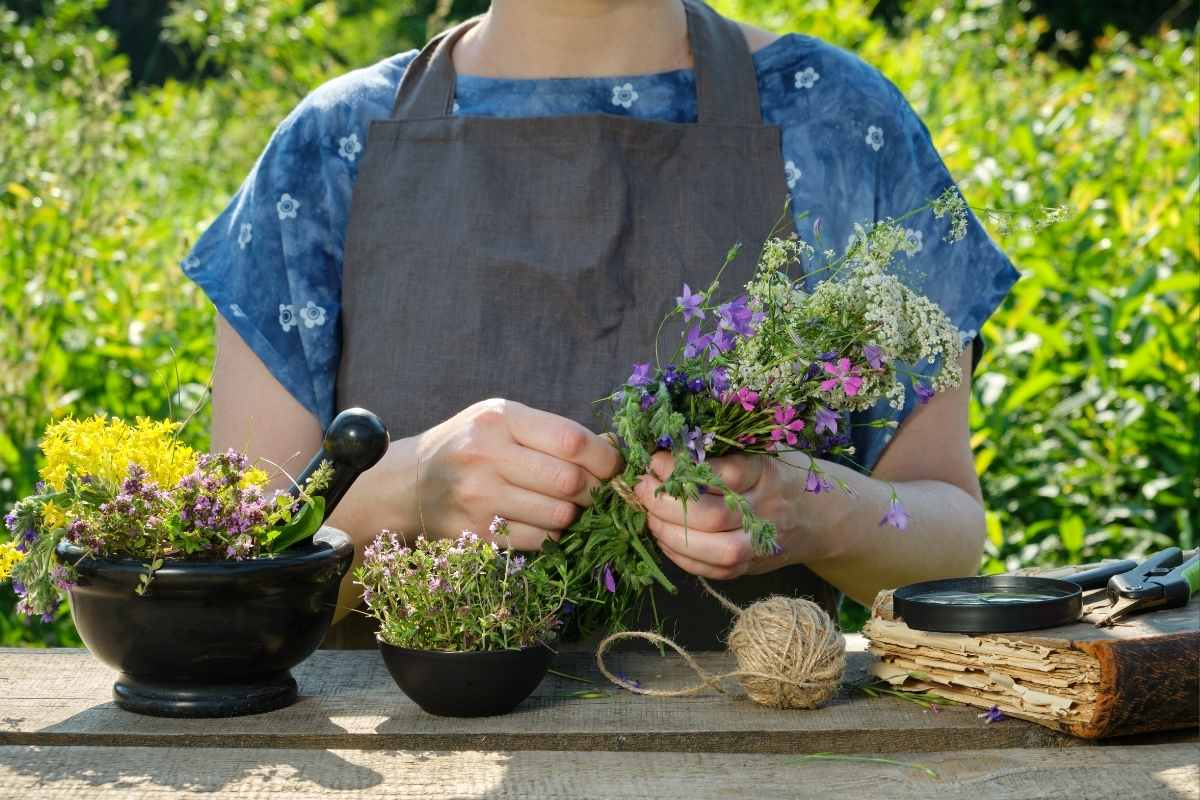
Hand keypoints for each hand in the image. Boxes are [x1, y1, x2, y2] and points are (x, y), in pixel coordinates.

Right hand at [413, 399, 621, 549]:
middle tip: (597, 492)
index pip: (571, 441)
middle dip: (595, 491)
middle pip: (570, 482)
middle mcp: (487, 455)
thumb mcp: (504, 420)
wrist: (411, 483)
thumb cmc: (471, 445)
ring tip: (569, 506)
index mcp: (500, 418)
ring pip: (559, 516)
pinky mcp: (476, 533)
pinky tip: (544, 522)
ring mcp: (479, 497)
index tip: (615, 468)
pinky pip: (539, 541)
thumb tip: (613, 449)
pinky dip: (553, 535)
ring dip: (575, 516)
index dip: (605, 459)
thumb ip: (553, 431)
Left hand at [634, 450, 809, 579]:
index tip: (656, 460)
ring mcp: (759, 545)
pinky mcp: (749, 568)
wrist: (820, 518)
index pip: (722, 474)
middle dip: (666, 503)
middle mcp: (765, 511)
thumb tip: (666, 449)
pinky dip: (679, 555)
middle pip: (711, 516)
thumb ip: (722, 452)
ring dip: (669, 532)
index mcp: (766, 474)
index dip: (682, 469)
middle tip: (643, 487)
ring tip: (649, 514)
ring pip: (711, 549)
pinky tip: (663, 536)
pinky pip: (710, 570)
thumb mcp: (760, 452)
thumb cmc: (779, 475)